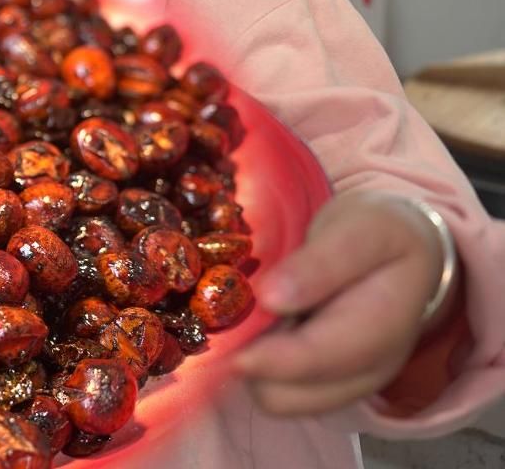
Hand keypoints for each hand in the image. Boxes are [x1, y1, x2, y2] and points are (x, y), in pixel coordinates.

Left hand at [235, 191, 444, 416]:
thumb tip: (271, 298)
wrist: (405, 248)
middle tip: (225, 315)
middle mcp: (366, 370)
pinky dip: (256, 366)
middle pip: (288, 395)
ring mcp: (344, 381)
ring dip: (250, 365)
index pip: (318, 360)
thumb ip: (322, 264)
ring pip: (276, 398)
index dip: (268, 360)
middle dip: (250, 362)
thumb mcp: (361, 230)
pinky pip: (277, 390)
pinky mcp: (323, 380)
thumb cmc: (380, 233)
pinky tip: (252, 328)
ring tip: (241, 317)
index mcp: (383, 330)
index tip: (230, 351)